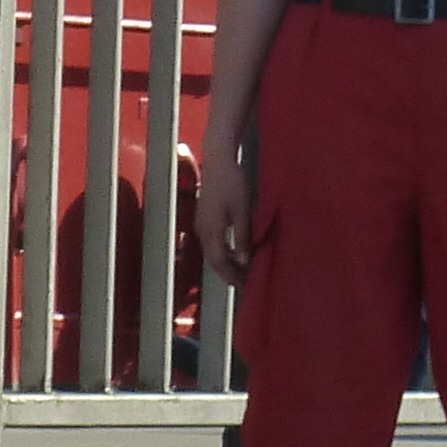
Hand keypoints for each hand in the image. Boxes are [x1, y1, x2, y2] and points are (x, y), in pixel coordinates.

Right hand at [194, 148, 253, 290]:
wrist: (219, 159)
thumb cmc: (233, 183)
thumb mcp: (243, 210)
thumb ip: (242, 236)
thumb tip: (243, 261)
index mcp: (212, 230)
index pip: (220, 262)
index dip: (232, 276)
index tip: (244, 286)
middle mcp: (203, 230)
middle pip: (213, 260)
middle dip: (228, 273)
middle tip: (243, 283)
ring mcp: (201, 223)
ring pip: (211, 252)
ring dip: (224, 264)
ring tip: (240, 271)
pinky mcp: (204, 217)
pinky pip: (211, 242)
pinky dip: (222, 252)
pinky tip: (233, 251)